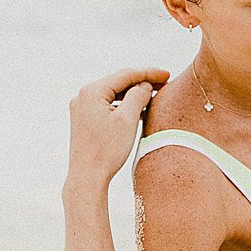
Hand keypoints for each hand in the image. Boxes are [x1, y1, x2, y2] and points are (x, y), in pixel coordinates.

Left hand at [66, 67, 170, 191]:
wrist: (87, 177)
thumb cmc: (106, 151)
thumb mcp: (127, 120)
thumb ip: (138, 96)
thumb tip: (145, 85)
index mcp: (92, 92)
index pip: (126, 75)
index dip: (149, 73)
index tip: (167, 74)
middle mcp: (83, 96)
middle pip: (119, 83)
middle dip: (142, 82)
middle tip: (165, 83)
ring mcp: (82, 108)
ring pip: (114, 95)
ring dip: (134, 94)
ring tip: (154, 95)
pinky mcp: (85, 120)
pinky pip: (108, 106)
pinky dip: (124, 106)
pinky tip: (139, 110)